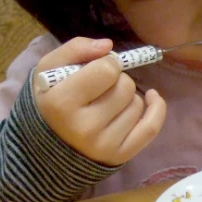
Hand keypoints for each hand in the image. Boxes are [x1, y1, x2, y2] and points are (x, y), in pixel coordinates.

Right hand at [33, 37, 166, 165]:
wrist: (45, 146)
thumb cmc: (49, 101)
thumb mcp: (48, 68)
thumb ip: (76, 49)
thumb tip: (108, 46)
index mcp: (62, 103)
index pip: (107, 70)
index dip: (106, 63)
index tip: (96, 68)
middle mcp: (84, 127)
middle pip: (126, 86)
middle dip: (116, 80)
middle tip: (100, 88)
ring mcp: (104, 144)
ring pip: (137, 104)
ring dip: (127, 97)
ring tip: (107, 102)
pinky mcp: (120, 156)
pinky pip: (151, 127)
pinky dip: (156, 109)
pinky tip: (151, 97)